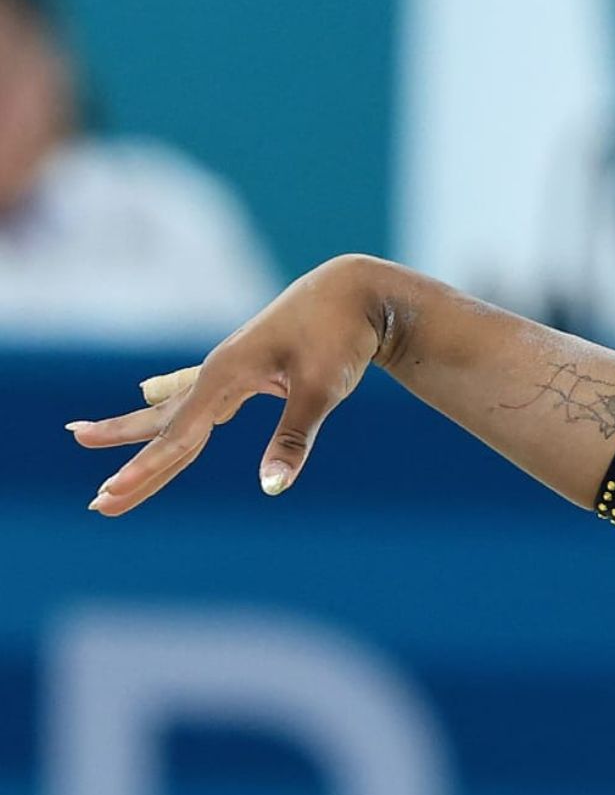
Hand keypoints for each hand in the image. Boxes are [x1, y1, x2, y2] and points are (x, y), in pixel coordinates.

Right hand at [69, 255, 390, 515]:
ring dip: (134, 433)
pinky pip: (194, 397)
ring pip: (173, 412)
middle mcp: (215, 372)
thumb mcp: (322, 389)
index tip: (110, 494)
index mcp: (225, 376)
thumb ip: (293, 438)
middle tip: (95, 502)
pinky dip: (168, 408)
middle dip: (130, 464)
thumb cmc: (339, 337)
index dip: (146, 468)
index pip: (180, 435)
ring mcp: (225, 369)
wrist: (352, 292)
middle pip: (165, 428)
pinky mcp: (241, 369)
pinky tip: (148, 398)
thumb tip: (272, 488)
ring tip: (82, 436)